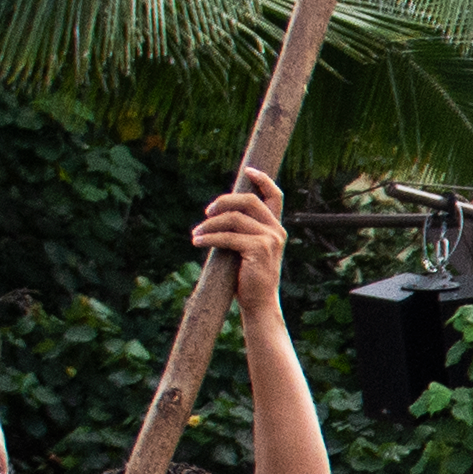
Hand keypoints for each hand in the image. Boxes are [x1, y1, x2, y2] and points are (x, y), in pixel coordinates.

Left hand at [193, 168, 285, 319]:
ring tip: (196, 235)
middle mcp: (276, 231)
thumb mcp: (249, 249)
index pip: (275, 196)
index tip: (248, 170)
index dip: (263, 179)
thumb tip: (218, 211)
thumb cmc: (249, 277)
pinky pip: (227, 236)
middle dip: (223, 202)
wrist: (259, 303)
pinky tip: (198, 242)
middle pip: (248, 200)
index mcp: (276, 228)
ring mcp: (269, 239)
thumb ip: (243, 229)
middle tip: (206, 212)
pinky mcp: (258, 249)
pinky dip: (209, 238)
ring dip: (209, 225)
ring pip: (233, 218)